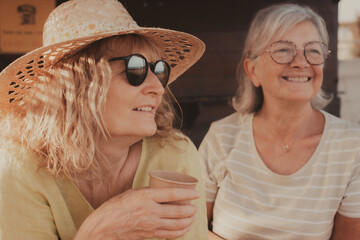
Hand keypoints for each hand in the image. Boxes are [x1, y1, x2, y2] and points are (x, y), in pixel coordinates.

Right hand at [74, 187, 199, 239]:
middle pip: (179, 211)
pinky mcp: (150, 235)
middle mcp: (151, 211)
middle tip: (196, 207)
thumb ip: (148, 192)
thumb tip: (162, 191)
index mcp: (146, 197)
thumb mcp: (131, 193)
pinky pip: (170, 235)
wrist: (104, 227)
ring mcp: (151, 225)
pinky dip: (181, 232)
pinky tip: (184, 228)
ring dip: (189, 221)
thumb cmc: (115, 207)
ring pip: (178, 225)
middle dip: (191, 210)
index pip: (173, 194)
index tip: (197, 194)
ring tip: (192, 217)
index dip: (187, 194)